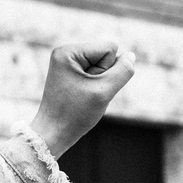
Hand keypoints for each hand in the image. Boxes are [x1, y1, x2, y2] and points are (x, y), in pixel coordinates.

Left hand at [28, 42, 136, 156]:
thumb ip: (123, 70)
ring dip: (99, 82)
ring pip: (104, 65)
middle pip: (107, 54)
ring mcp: (67, 62)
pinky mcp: (70, 72)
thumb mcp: (104, 91)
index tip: (87, 87)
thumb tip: (130, 55)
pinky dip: (95, 86)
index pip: (110, 48)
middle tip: (84, 94)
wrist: (52, 134)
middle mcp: (65, 52)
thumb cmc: (75, 114)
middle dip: (103, 76)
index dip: (107, 70)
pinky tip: (81, 96)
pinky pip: (96, 73)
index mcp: (68, 51)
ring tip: (82, 96)